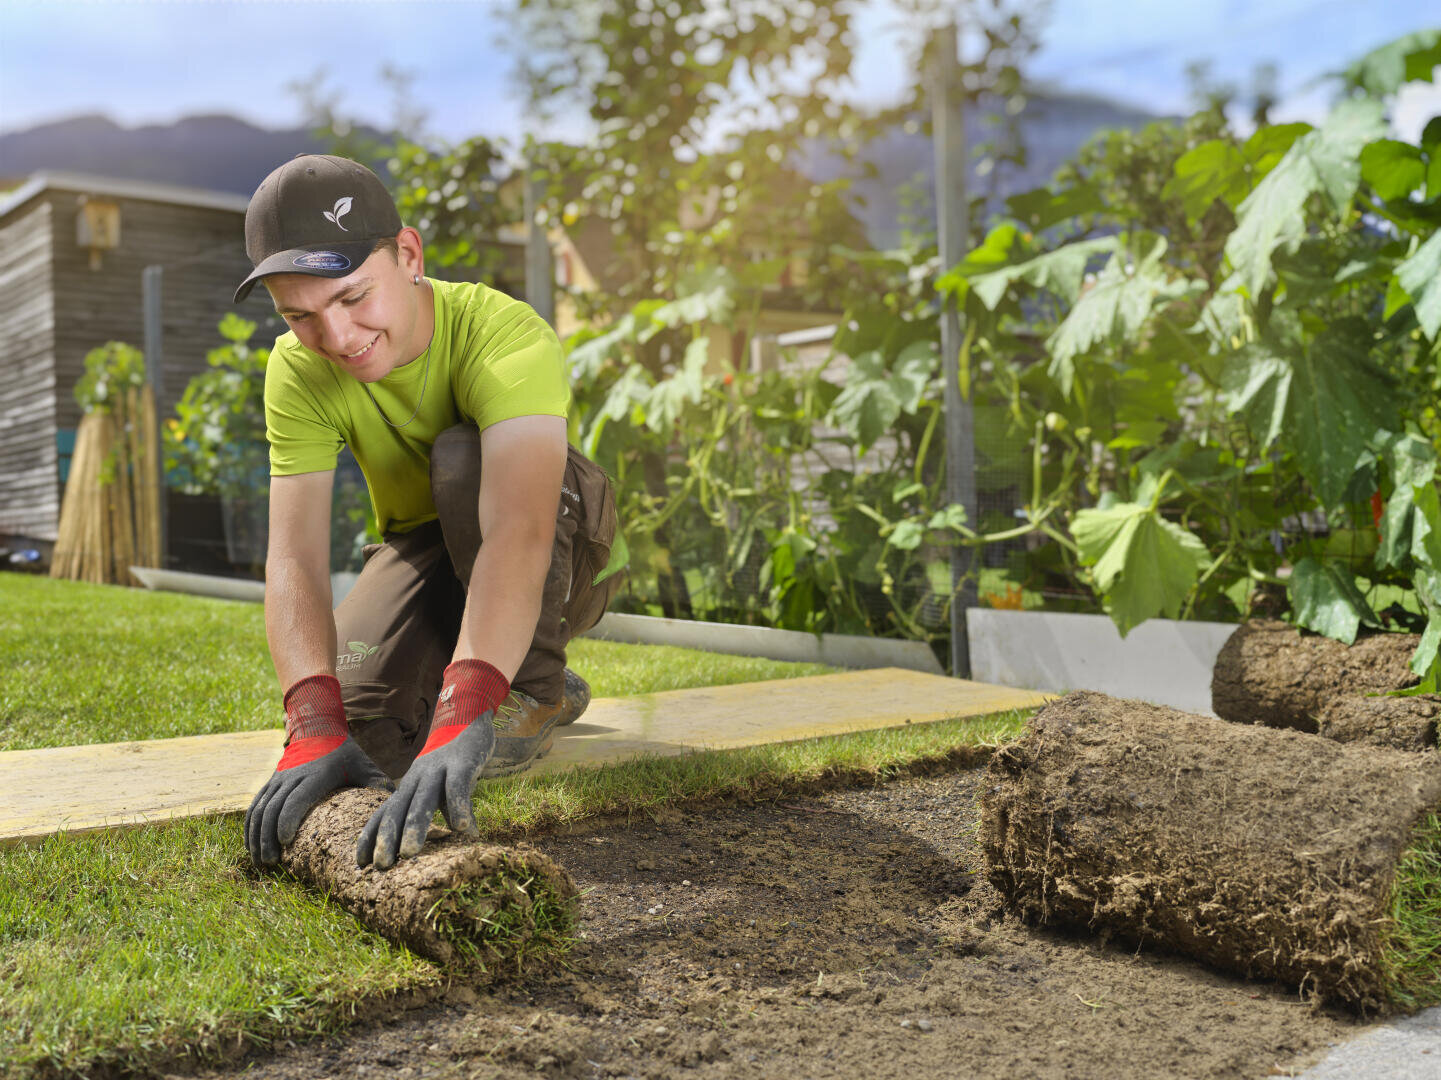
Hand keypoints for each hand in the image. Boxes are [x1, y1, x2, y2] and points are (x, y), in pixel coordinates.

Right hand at [245, 674, 391, 865]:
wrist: (318, 727)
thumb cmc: (346, 752)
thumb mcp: (365, 765)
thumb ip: (379, 785)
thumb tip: (396, 809)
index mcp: (317, 775)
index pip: (297, 799)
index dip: (288, 821)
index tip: (286, 843)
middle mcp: (292, 777)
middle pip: (273, 809)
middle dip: (269, 837)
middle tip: (273, 862)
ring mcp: (278, 779)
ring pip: (260, 809)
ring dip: (256, 836)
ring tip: (262, 860)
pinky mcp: (270, 783)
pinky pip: (254, 806)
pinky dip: (250, 827)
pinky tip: (251, 847)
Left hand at [356, 659, 508, 868]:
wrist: (466, 712)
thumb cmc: (452, 756)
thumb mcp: (439, 781)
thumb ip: (441, 805)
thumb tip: (455, 834)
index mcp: (408, 783)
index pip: (384, 812)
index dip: (372, 836)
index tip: (361, 864)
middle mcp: (418, 777)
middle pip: (398, 809)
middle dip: (387, 838)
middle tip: (381, 866)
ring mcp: (439, 769)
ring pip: (423, 799)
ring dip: (414, 826)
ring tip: (410, 853)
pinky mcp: (462, 762)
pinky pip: (459, 786)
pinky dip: (460, 807)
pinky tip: (463, 829)